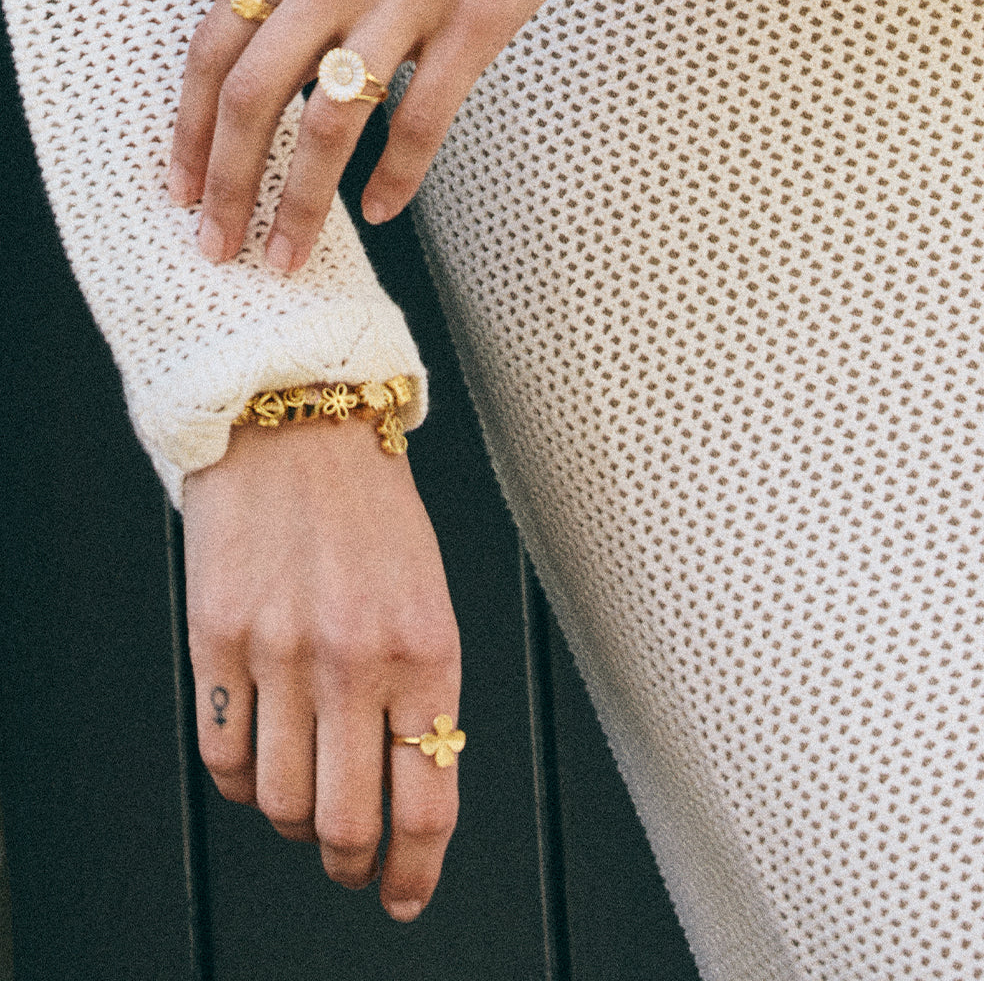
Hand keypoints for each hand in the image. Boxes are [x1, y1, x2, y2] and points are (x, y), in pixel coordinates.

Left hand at [168, 0, 629, 269]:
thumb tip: (287, 47)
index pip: (217, 43)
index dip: (189, 125)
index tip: (182, 184)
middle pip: (253, 93)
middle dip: (225, 182)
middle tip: (217, 243)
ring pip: (328, 120)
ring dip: (298, 202)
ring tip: (287, 253)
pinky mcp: (476, 18)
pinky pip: (422, 119)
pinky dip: (397, 177)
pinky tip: (381, 211)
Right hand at [183, 417, 460, 921]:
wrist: (301, 427)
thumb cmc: (373, 509)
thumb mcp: (429, 595)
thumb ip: (421, 687)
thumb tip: (407, 774)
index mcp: (428, 650)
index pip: (428, 799)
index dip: (416, 868)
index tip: (403, 894)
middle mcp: (356, 661)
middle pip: (347, 822)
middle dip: (353, 863)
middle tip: (353, 867)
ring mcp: (281, 655)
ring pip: (280, 802)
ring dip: (297, 825)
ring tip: (306, 809)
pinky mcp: (217, 640)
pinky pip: (221, 758)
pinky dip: (241, 784)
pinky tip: (257, 766)